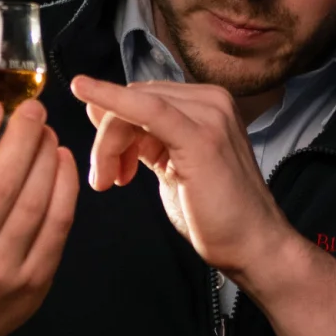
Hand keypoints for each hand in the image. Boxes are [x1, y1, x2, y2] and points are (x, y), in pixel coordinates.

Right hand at [0, 100, 77, 335]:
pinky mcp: (34, 284)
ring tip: (45, 132)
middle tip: (32, 110)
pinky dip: (64, 187)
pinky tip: (61, 161)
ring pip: (34, 203)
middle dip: (21, 139)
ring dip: (45, 158)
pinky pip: (58, 226)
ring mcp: (2, 275)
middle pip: (0, 186)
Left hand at [67, 74, 289, 281]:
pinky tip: (83, 90)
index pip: (144, 97)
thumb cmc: (214, 215)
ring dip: (109, 143)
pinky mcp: (200, 136)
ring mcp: (208, 114)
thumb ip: (139, 136)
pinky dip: (110, 98)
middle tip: (105, 178)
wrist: (252, 245)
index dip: (114, 124)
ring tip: (109, 180)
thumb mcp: (168, 165)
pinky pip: (145, 109)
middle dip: (109, 137)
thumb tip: (98, 107)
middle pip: (135, 98)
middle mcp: (210, 101)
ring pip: (134, 106)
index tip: (104, 160)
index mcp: (205, 105)